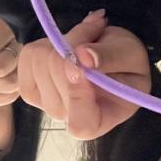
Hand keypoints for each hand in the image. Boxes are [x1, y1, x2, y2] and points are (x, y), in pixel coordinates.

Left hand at [16, 10, 150, 140]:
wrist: (111, 56)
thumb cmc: (127, 63)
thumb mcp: (132, 56)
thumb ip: (112, 57)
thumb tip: (83, 55)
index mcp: (98, 120)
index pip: (81, 123)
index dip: (78, 94)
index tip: (84, 64)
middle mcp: (67, 116)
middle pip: (57, 74)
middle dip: (76, 45)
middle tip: (95, 37)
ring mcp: (43, 102)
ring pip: (41, 60)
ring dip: (62, 41)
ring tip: (83, 43)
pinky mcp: (27, 85)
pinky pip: (28, 55)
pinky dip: (46, 42)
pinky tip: (63, 47)